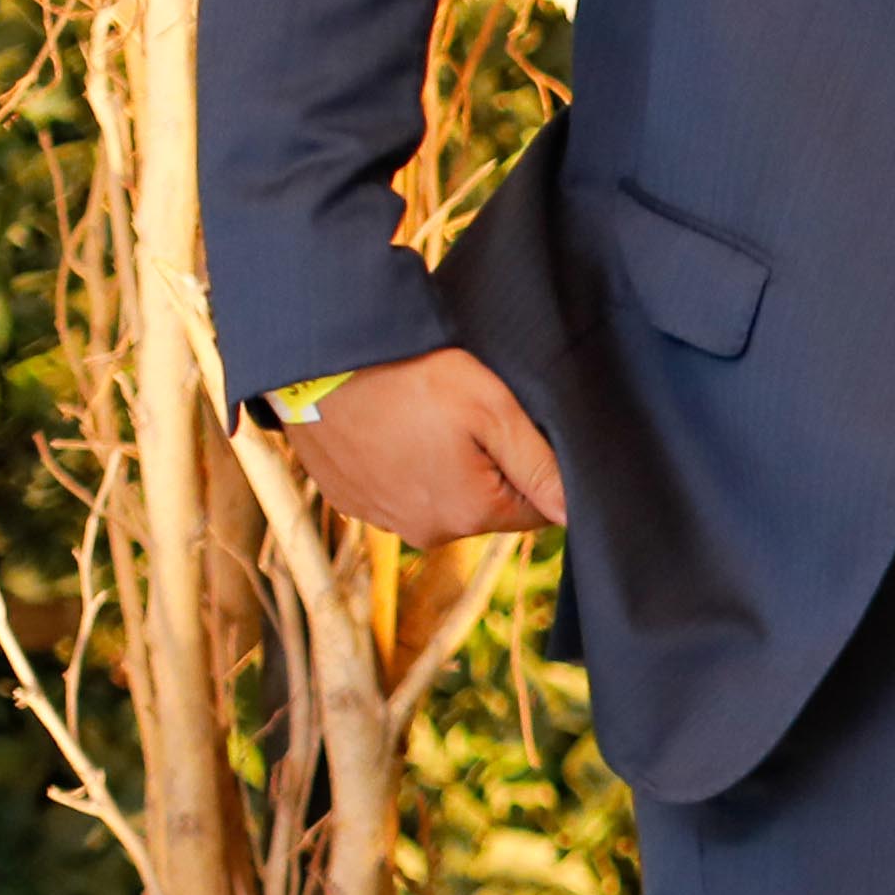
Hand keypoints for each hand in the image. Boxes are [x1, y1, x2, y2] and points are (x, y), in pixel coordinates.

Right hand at [289, 348, 566, 541]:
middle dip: (490, 467)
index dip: (534, 468)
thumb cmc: (410, 376)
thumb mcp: (494, 410)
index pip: (536, 509)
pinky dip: (402, 463)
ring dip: (444, 466)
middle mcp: (425, 532)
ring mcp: (383, 519)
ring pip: (442, 497)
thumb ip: (541, 466)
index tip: (512, 429)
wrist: (318, 361)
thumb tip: (577, 515)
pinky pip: (397, 489)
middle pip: (488, 506)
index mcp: (469, 515)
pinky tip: (393, 427)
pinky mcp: (350, 501)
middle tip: (466, 416)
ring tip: (424, 417)